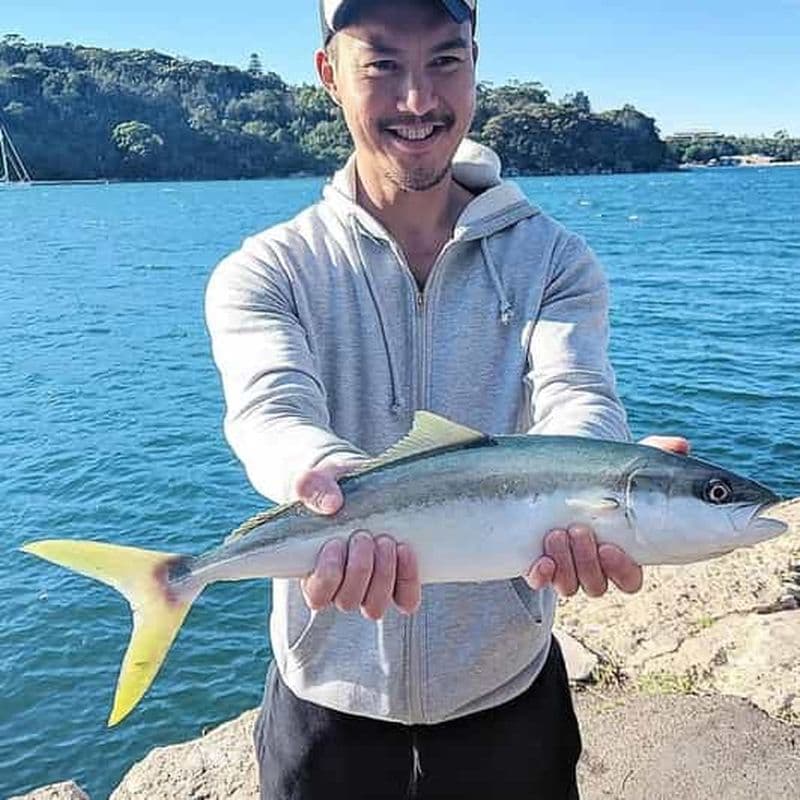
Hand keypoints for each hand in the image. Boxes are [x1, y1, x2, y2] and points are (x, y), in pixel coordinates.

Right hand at [293, 461, 421, 618]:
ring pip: (374, 606)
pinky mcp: (398, 583)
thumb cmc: (335, 486)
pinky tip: (405, 551)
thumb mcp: (320, 478)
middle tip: (364, 536)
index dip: (327, 576)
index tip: (335, 542)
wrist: (364, 483)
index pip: (317, 595)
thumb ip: (313, 487)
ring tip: (386, 541)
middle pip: (348, 600)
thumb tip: (332, 504)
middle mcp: (342, 587)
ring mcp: (371, 588)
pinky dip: (407, 581)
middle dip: (359, 569)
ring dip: (382, 576)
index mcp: (314, 570)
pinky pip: (406, 600)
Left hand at [524, 434, 691, 597]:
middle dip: (588, 561)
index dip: (621, 570)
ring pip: (569, 585)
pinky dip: (540, 576)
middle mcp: (594, 568)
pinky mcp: (539, 564)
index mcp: (621, 554)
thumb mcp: (629, 465)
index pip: (629, 580)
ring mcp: (566, 568)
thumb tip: (682, 445)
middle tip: (579, 530)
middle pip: (597, 584)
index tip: (611, 547)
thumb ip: (657, 455)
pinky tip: (540, 561)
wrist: (560, 475)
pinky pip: (539, 582)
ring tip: (556, 533)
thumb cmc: (604, 476)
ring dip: (564, 564)